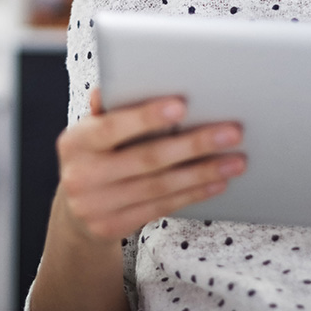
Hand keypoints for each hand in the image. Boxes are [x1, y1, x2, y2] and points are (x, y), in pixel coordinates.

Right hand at [55, 89, 245, 243]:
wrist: (75, 211)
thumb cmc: (95, 154)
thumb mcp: (92, 129)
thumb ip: (109, 109)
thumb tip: (115, 83)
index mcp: (75, 141)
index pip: (112, 127)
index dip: (146, 117)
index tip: (182, 105)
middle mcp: (81, 176)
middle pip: (146, 159)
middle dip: (194, 144)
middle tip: (232, 132)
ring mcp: (95, 207)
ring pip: (160, 186)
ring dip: (203, 172)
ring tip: (236, 160)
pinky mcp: (113, 228)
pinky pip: (162, 207)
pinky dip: (193, 193)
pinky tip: (217, 181)